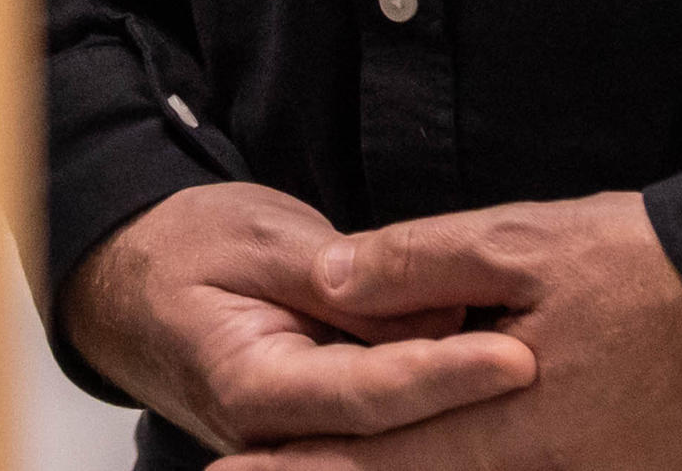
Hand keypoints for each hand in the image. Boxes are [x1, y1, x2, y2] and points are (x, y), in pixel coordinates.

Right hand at [59, 181, 533, 454]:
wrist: (128, 285)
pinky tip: (495, 380)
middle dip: (474, 409)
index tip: (515, 357)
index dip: (444, 377)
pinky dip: (439, 410)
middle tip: (553, 373)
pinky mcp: (326, 432)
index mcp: (251, 385)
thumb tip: (425, 311)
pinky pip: (388, 428)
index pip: (366, 394)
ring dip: (465, 416)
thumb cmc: (186, 249)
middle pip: (395, 435)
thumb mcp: (258, 238)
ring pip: (399, 442)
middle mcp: (279, 435)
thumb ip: (338, 280)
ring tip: (543, 374)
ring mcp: (302, 442)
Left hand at [219, 191, 681, 470]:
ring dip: (405, 470)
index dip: (302, 470)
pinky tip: (451, 449)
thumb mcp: (522, 243)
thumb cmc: (650, 270)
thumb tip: (325, 281)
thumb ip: (416, 264)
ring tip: (332, 463)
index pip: (377, 458)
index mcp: (505, 427)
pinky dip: (468, 466)